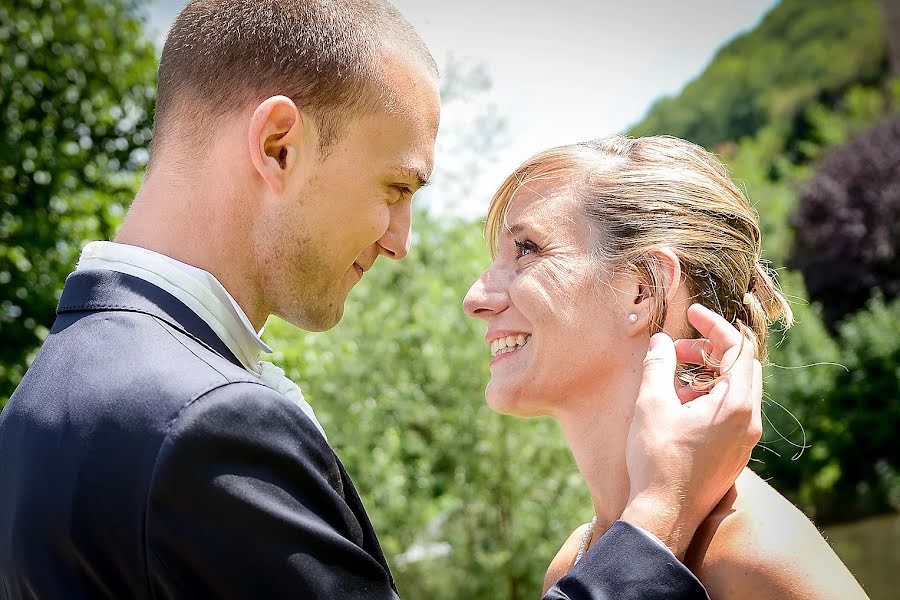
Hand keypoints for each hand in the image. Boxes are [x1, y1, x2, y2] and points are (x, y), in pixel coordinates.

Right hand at [620, 303, 761, 558]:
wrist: (664, 515)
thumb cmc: (657, 459)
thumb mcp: (651, 404)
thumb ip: (658, 365)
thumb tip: (661, 341)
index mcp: (736, 404)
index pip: (737, 347)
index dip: (713, 324)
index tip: (690, 314)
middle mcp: (749, 421)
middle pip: (742, 367)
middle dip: (709, 351)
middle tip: (678, 350)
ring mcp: (744, 440)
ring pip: (736, 391)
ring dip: (706, 376)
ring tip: (671, 383)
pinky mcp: (734, 455)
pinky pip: (730, 413)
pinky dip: (708, 399)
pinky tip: (677, 409)